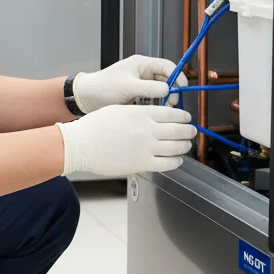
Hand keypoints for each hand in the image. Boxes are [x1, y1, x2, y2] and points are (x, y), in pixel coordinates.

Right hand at [56, 104, 195, 176]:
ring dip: (185, 146)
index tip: (186, 118)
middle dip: (188, 130)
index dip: (183, 116)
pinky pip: (167, 163)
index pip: (172, 113)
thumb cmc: (95, 126)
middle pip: (179, 130)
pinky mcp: (142, 163)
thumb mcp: (119, 110)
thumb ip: (139, 112)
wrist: (82, 144)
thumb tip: (154, 116)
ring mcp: (146, 147)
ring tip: (186, 145)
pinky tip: (177, 160)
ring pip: (177, 147)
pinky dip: (176, 161)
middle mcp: (148, 129)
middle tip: (191, 131)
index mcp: (142, 113)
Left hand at [72, 55, 186, 112]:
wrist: (87, 98)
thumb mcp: (127, 86)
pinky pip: (154, 100)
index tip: (182, 87)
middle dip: (173, 90)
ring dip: (166, 99)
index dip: (177, 75)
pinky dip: (158, 105)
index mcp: (141, 64)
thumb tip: (168, 90)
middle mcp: (143, 73)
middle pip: (167, 79)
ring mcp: (141, 85)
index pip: (166, 66)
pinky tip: (158, 113)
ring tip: (166, 109)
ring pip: (161, 91)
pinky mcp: (138, 96)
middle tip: (173, 103)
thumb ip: (148, 88)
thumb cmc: (103, 87)